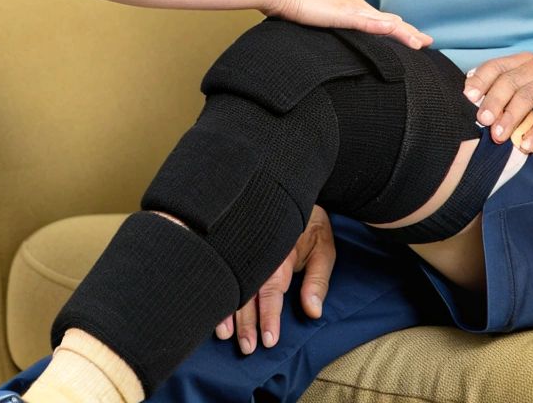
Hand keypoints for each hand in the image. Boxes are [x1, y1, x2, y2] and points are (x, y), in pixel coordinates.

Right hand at [215, 205, 333, 353]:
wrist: (288, 184)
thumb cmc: (309, 222)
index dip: (269, 317)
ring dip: (227, 312)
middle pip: (248, 292)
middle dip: (246, 323)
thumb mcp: (323, 247)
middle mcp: (257, 250)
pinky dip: (214, 289)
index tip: (268, 340)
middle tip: (247, 348)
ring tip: (224, 335)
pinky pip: (220, 268)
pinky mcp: (231, 242)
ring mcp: (241, 245)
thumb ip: (318, 280)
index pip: (272, 291)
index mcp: (279, 251)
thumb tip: (312, 312)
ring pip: (231, 282)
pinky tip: (209, 307)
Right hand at [271, 0, 432, 50]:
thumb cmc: (286, 1)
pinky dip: (383, 26)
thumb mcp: (310, 13)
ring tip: (421, 43)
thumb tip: (324, 27)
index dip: (394, 28)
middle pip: (385, 19)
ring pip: (382, 22)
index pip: (375, 18)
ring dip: (403, 32)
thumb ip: (322, 20)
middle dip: (407, 31)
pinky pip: (366, 21)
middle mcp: (352, 1)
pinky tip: (396, 29)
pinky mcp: (340, 12)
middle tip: (427, 42)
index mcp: (346, 1)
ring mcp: (348, 6)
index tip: (410, 37)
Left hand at [461, 53, 532, 149]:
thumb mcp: (532, 83)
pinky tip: (526, 145)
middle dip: (492, 102)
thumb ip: (508, 89)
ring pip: (526, 98)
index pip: (495, 66)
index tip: (467, 98)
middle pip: (508, 82)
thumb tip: (474, 105)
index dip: (479, 81)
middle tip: (482, 121)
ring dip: (509, 118)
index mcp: (523, 62)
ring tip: (498, 137)